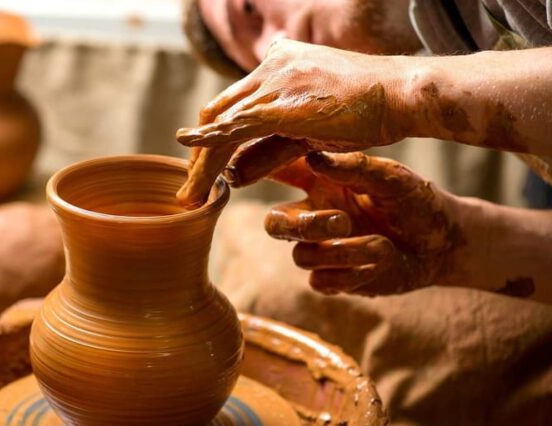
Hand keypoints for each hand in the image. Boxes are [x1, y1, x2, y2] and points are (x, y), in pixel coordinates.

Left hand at [175, 39, 413, 207]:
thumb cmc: (366, 113)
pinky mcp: (282, 102)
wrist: (402, 95)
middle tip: (190, 189)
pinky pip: (235, 125)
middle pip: (219, 112)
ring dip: (202, 161)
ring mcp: (276, 80)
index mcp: (278, 66)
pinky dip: (209, 141)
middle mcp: (270, 67)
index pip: (233, 105)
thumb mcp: (308, 135)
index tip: (203, 169)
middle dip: (199, 154)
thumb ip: (269, 152)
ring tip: (190, 195)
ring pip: (222, 122)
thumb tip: (233, 176)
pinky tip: (189, 150)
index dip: (213, 139)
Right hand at [262, 151, 463, 295]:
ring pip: (301, 255)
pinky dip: (352, 274)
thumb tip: (315, 157)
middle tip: (340, 222)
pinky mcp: (335, 278)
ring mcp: (323, 249)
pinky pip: (321, 281)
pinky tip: (381, 262)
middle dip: (299, 226)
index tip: (244, 171)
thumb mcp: (393, 179)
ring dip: (341, 252)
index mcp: (320, 183)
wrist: (444, 244)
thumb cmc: (416, 201)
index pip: (278, 174)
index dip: (254, 172)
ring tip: (379, 245)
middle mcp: (314, 214)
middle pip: (274, 224)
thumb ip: (355, 168)